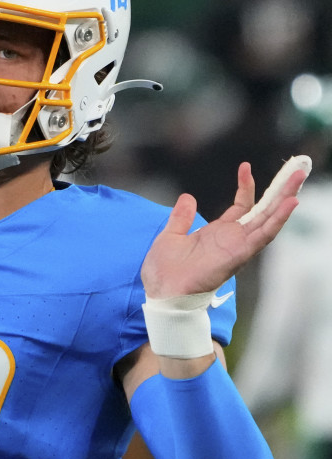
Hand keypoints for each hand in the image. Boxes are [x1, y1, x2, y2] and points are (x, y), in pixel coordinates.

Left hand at [141, 159, 308, 297]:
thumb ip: (181, 217)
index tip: (245, 167)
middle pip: (263, 211)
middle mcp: (233, 239)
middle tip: (295, 170)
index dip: (246, 187)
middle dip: (280, 191)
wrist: (161, 292)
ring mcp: (238, 247)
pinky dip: (277, 220)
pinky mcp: (240, 255)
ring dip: (285, 200)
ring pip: (269, 220)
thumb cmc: (164, 271)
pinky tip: (290, 204)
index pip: (241, 206)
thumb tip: (187, 197)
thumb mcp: (170, 236)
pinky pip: (263, 236)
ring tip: (297, 179)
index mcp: (218, 233)